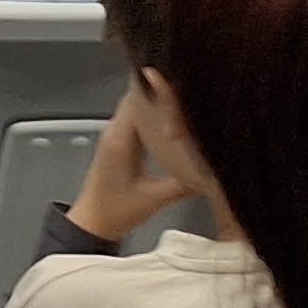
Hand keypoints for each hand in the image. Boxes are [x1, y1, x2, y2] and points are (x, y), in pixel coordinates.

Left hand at [66, 87, 188, 242]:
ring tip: (184, 99)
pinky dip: (153, 115)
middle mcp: (114, 131)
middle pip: (137, 98)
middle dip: (161, 91)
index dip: (159, 89)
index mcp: (119, 138)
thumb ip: (184, 184)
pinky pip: (136, 119)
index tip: (181, 84)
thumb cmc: (116, 210)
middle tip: (188, 89)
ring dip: (157, 102)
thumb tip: (214, 172)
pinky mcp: (119, 143)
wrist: (93, 222)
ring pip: (137, 107)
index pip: (137, 99)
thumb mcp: (155, 197)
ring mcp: (115, 135)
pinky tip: (172, 120)